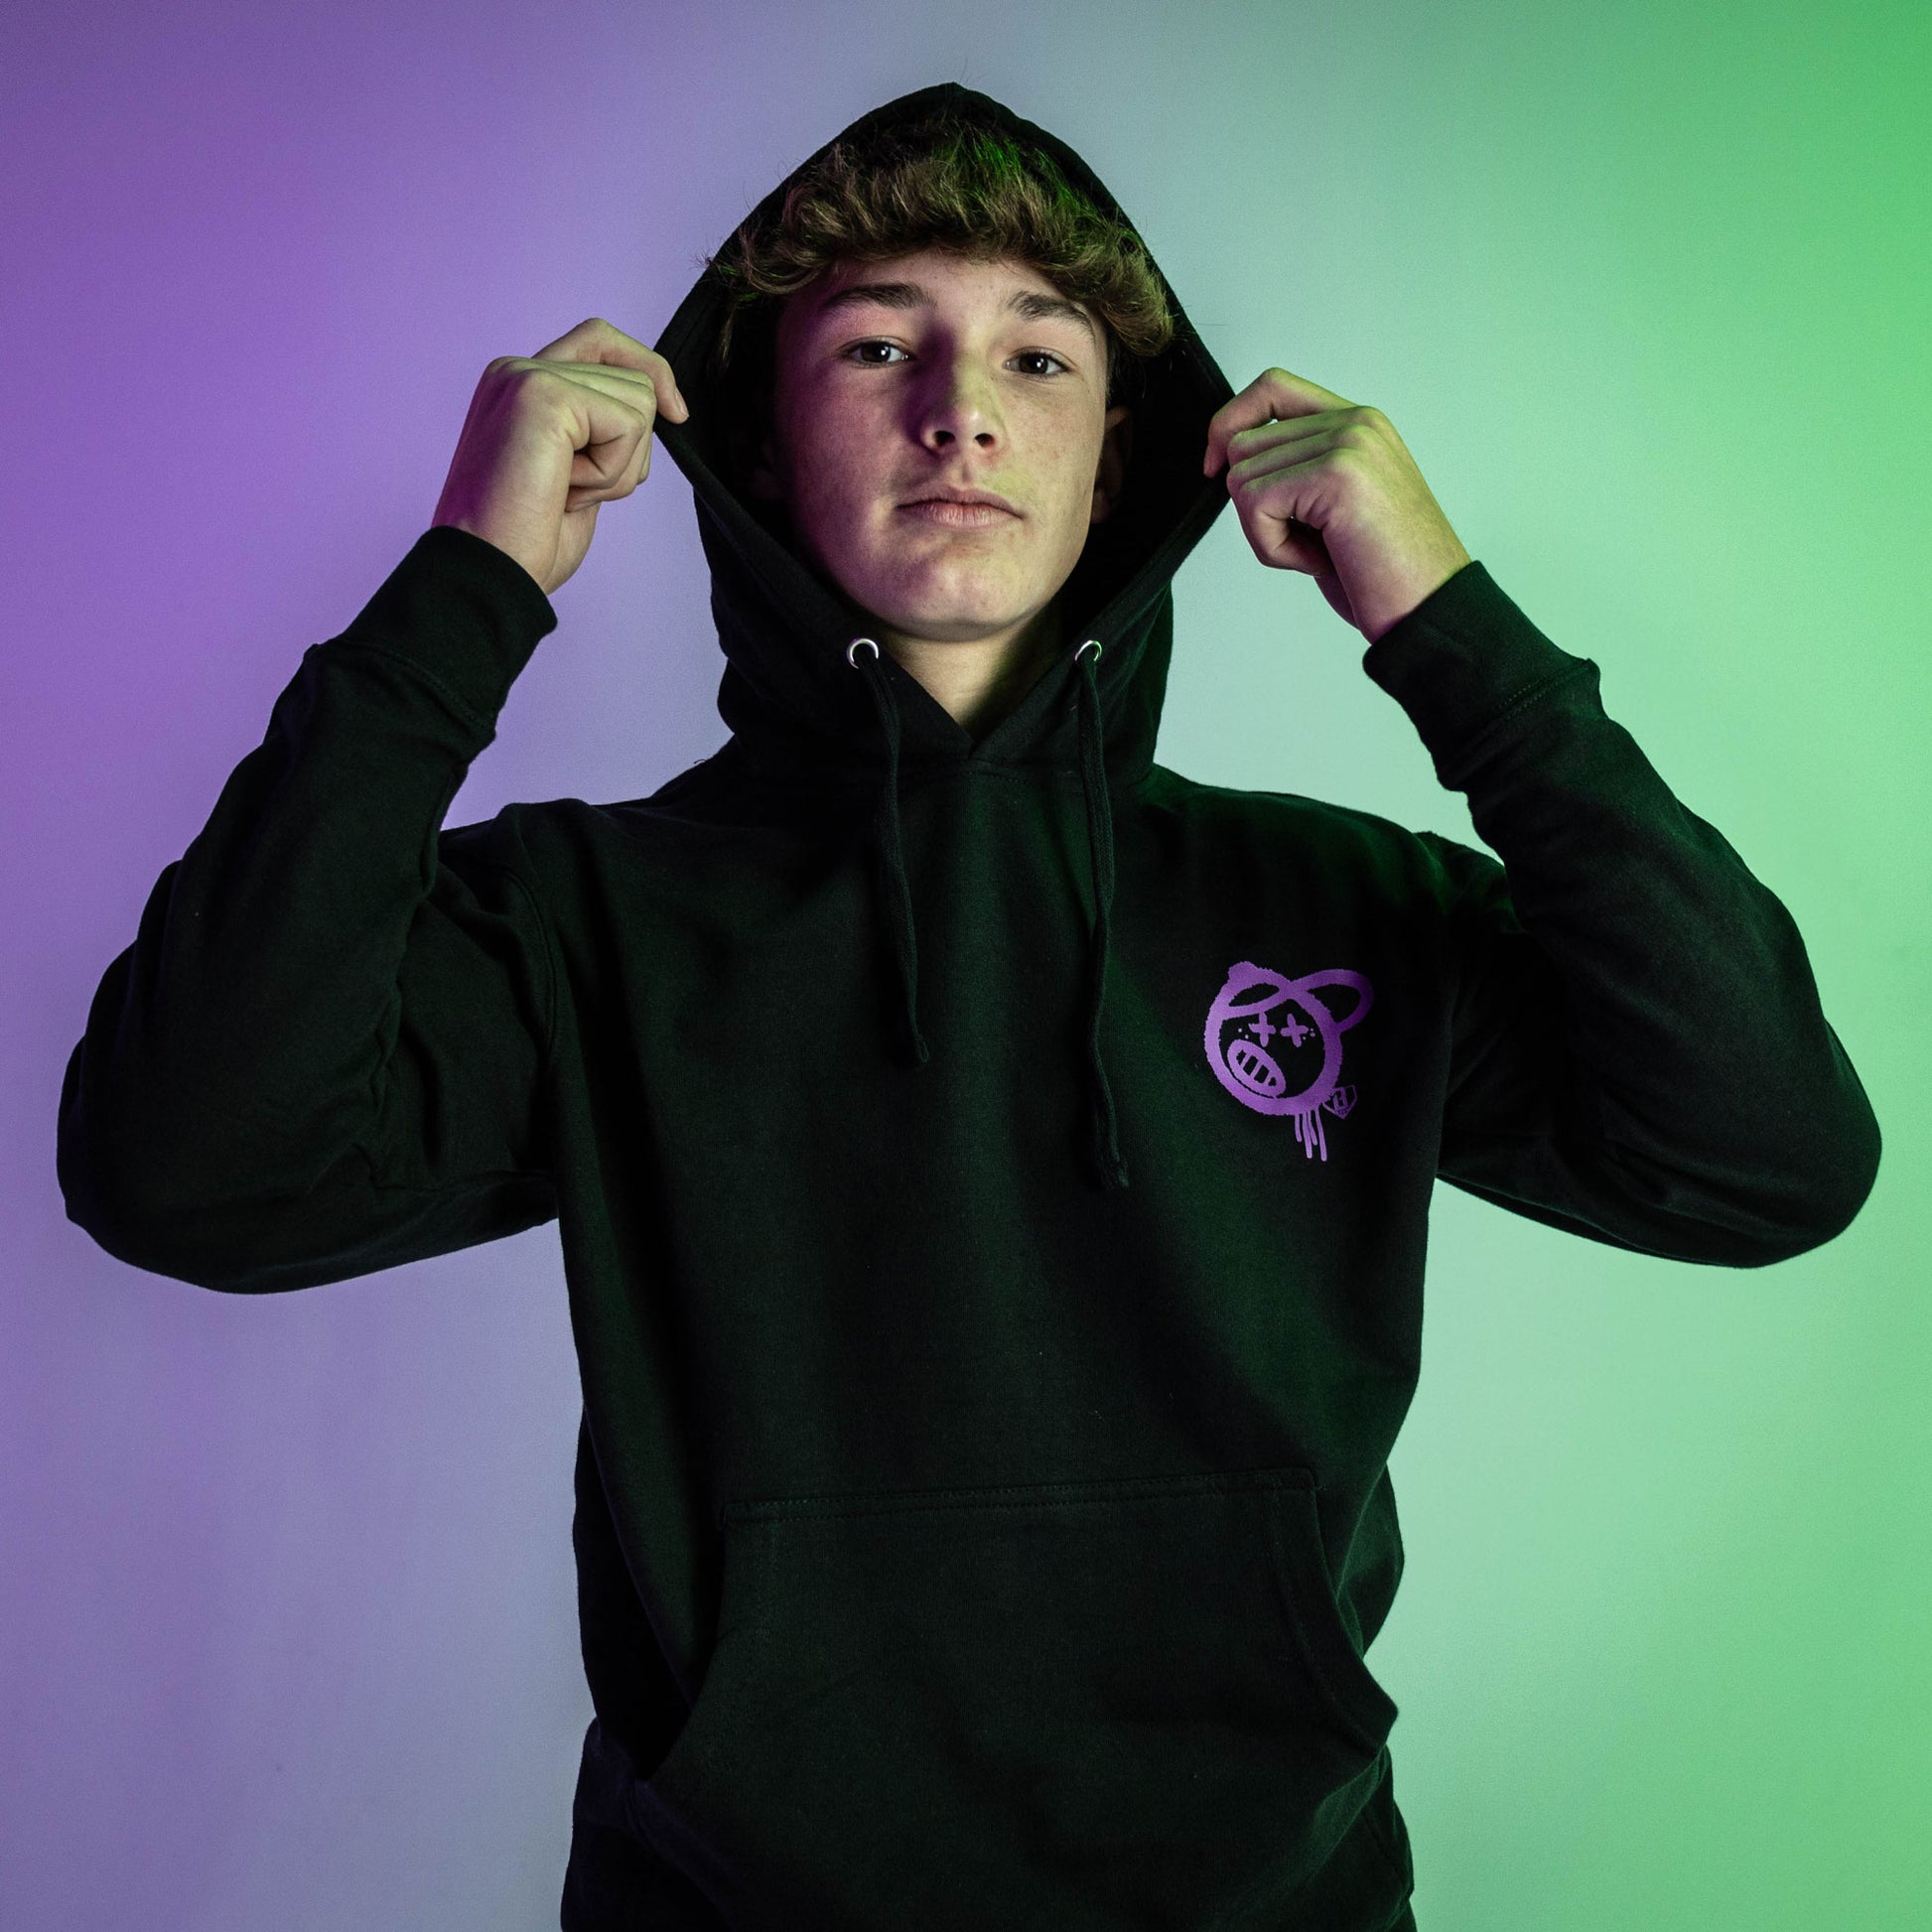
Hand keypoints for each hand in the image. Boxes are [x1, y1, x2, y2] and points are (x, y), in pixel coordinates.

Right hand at [431, 317, 688, 597]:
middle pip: (634, 378)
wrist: (488, 576)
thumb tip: (662, 408)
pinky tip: (563, 492)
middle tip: (571, 492)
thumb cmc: (525, 544)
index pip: (600, 340)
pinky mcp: (541, 394)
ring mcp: (525, 376)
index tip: (677, 413)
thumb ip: (602, 434)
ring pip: (639, 402)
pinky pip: (628, 426)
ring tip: (563, 492)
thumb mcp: (578, 477)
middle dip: (629, 452)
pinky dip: (610, 474)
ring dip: (618, 468)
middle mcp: (516, 370)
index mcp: (519, 386)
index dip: (649, 367)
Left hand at [1203, 368, 1471, 642]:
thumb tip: (1228, 459)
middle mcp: (1355, 423)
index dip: (1229, 423)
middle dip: (1255, 507)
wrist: (1430, 609)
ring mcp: (1348, 443)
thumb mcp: (1335, 509)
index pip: (1272, 388)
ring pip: (1242, 477)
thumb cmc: (1385, 572)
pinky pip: (1254, 504)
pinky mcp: (1336, 474)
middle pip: (1243, 443)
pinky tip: (1316, 561)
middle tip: (1307, 541)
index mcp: (1358, 424)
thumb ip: (1298, 470)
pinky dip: (1271, 546)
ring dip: (1264, 532)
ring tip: (1318, 551)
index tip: (1214, 468)